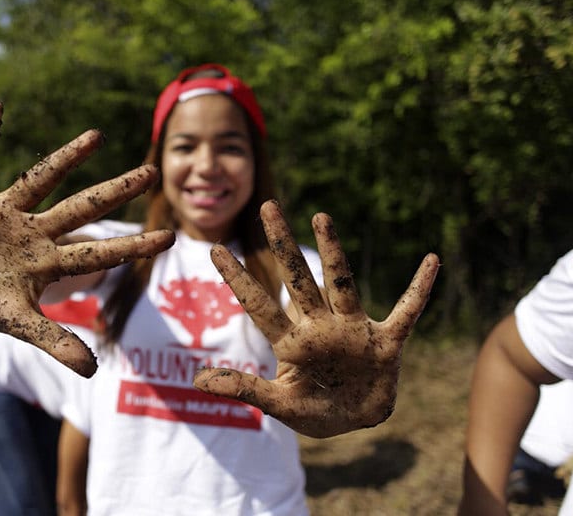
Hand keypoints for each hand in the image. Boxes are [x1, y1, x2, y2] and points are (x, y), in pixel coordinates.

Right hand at [0, 101, 173, 376]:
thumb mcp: (19, 324)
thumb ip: (55, 341)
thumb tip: (92, 371)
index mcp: (49, 261)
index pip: (98, 252)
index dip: (131, 246)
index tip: (169, 236)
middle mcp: (35, 231)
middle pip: (81, 208)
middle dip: (114, 193)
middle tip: (151, 173)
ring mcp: (6, 213)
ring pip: (41, 180)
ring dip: (66, 159)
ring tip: (97, 136)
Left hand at [193, 200, 439, 437]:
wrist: (357, 421)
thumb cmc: (316, 410)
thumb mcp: (279, 404)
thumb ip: (244, 388)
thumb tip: (196, 381)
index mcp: (292, 342)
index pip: (260, 305)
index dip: (238, 279)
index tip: (215, 250)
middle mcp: (321, 327)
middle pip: (298, 280)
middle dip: (282, 246)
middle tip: (267, 207)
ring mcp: (354, 330)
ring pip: (342, 284)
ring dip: (333, 252)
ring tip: (320, 217)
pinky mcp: (386, 342)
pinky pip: (407, 312)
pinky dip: (420, 290)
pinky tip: (432, 261)